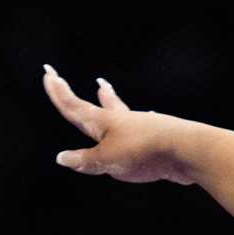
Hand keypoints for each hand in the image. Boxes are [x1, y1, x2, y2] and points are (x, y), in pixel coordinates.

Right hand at [41, 65, 197, 184]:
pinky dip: (138, 119)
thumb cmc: (143, 151)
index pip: (73, 106)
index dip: (58, 93)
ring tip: (103, 87)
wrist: (185, 149)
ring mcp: (137, 126)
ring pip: (118, 109)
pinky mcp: (153, 137)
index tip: (48, 74)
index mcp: (101, 122)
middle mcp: (118, 120)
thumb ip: (86, 160)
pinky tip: (147, 116)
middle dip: (73, 94)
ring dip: (108, 99)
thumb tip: (62, 158)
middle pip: (92, 104)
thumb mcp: (108, 159)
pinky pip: (140, 125)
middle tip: (62, 78)